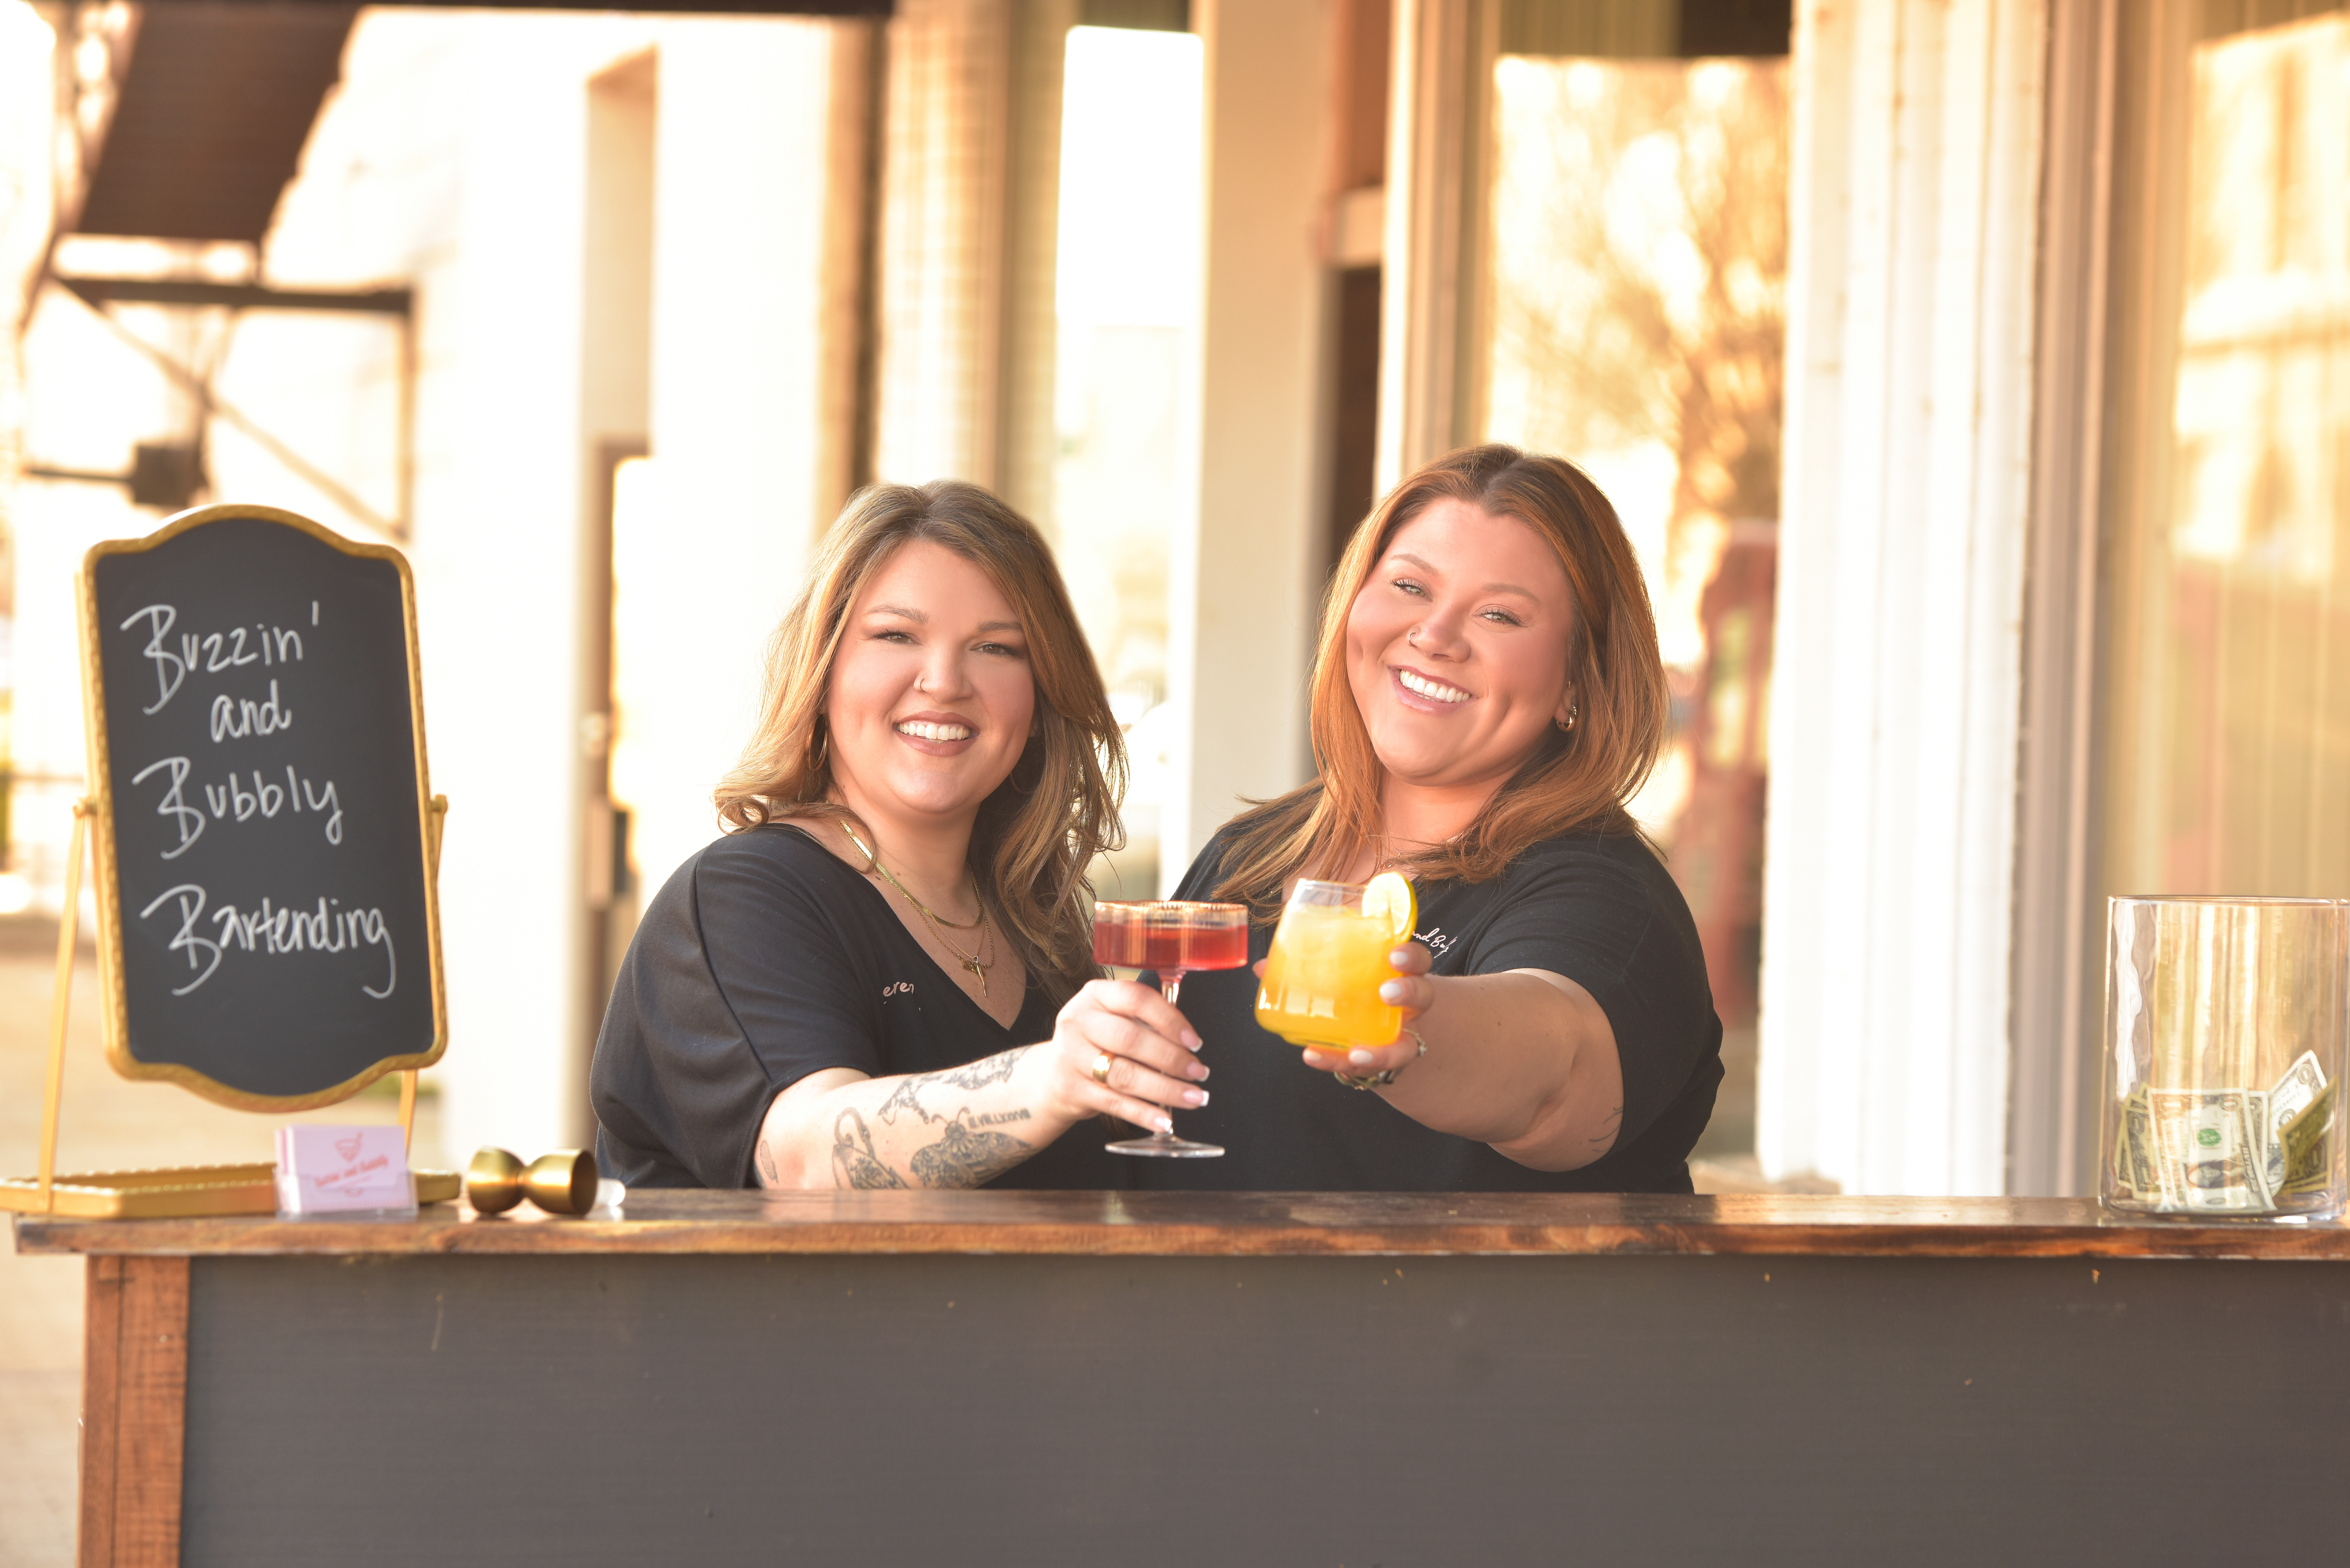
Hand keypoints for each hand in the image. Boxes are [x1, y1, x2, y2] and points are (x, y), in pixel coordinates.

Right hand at [1033, 978, 1210, 1132]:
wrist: (1051, 1075)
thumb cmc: (1096, 1041)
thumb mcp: (1112, 1017)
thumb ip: (1145, 1020)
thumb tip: (1189, 1043)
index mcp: (1095, 995)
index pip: (1136, 998)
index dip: (1170, 1020)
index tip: (1194, 1042)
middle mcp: (1079, 1021)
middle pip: (1131, 1039)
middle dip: (1172, 1058)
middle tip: (1199, 1072)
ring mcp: (1071, 1056)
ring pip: (1125, 1075)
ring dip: (1165, 1089)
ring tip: (1194, 1097)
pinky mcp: (1072, 1089)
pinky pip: (1115, 1103)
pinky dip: (1144, 1114)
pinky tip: (1165, 1120)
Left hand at [1273, 941, 1432, 1079]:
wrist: (1377, 1036)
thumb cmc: (1357, 998)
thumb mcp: (1341, 980)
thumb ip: (1306, 970)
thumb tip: (1263, 967)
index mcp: (1400, 976)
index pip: (1418, 961)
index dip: (1412, 957)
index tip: (1395, 956)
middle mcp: (1407, 1008)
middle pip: (1422, 997)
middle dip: (1408, 993)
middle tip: (1386, 992)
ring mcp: (1399, 1039)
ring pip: (1404, 1047)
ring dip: (1381, 1052)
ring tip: (1357, 1053)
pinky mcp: (1378, 1062)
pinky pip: (1364, 1068)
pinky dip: (1336, 1061)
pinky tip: (1313, 1056)